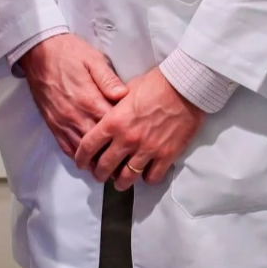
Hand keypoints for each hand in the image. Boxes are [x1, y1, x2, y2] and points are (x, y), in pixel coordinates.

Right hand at [17, 33, 128, 149]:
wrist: (38, 53)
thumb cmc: (68, 53)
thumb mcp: (93, 59)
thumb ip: (109, 79)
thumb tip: (125, 94)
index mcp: (89, 100)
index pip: (112, 126)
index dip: (125, 134)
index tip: (136, 138)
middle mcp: (76, 115)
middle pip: (99, 144)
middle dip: (114, 152)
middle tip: (128, 159)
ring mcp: (63, 122)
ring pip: (83, 150)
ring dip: (97, 159)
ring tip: (111, 165)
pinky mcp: (53, 125)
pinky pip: (66, 147)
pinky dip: (78, 156)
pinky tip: (89, 159)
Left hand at [70, 68, 205, 189]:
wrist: (185, 86)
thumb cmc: (156, 83)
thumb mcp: (126, 90)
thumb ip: (114, 107)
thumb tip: (107, 115)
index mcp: (114, 122)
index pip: (88, 146)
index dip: (81, 158)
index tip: (81, 163)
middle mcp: (127, 139)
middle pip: (105, 167)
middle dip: (99, 175)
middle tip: (100, 176)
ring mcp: (147, 149)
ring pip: (127, 178)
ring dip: (121, 183)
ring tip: (121, 183)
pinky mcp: (166, 155)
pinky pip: (152, 177)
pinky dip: (147, 179)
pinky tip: (146, 174)